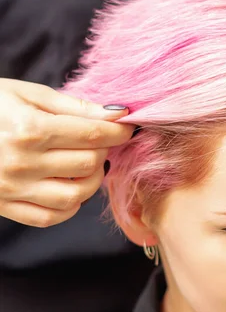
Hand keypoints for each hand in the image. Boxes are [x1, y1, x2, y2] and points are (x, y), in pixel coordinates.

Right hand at [0, 79, 133, 226]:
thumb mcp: (27, 94)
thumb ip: (73, 105)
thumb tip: (115, 113)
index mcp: (29, 129)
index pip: (92, 134)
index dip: (118, 131)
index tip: (128, 126)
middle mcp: (23, 163)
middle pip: (88, 164)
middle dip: (104, 151)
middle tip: (100, 141)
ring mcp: (13, 189)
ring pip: (76, 196)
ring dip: (92, 180)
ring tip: (87, 163)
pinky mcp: (6, 206)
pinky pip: (51, 217)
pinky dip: (70, 206)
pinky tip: (70, 187)